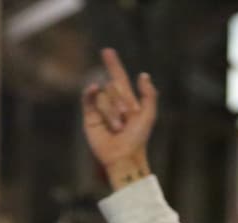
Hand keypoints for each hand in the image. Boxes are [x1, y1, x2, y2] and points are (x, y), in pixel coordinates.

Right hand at [82, 48, 156, 189]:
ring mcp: (100, 109)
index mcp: (127, 101)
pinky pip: (88, 99)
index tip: (107, 51)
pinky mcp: (89, 116)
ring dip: (112, 112)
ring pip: (103, 95)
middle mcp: (112, 103)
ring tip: (117, 128)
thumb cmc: (138, 138)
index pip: (118, 78)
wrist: (123, 156)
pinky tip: (92, 89)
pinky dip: (90, 93)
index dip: (113, 64)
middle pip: (112, 87)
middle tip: (124, 123)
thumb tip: (143, 74)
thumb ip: (149, 94)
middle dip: (120, 102)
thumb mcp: (149, 115)